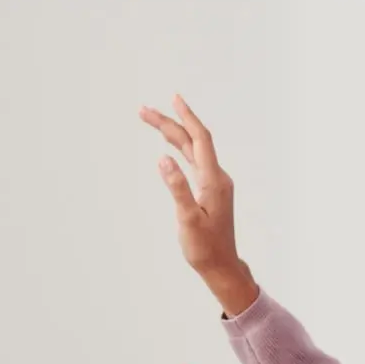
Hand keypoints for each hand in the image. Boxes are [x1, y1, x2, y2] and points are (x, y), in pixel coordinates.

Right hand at [140, 96, 258, 314]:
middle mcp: (217, 177)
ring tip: (151, 120)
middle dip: (169, 122)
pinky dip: (180, 148)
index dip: (186, 117)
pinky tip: (170, 145)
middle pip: (193, 141)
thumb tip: (163, 159)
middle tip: (143, 110)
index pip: (200, 139)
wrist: (221, 265)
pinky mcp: (210, 190)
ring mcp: (214, 182)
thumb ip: (177, 188)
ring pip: (192, 150)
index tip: (173, 98)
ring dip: (172, 134)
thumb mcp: (188, 219)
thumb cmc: (204, 247)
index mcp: (213, 180)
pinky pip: (194, 160)